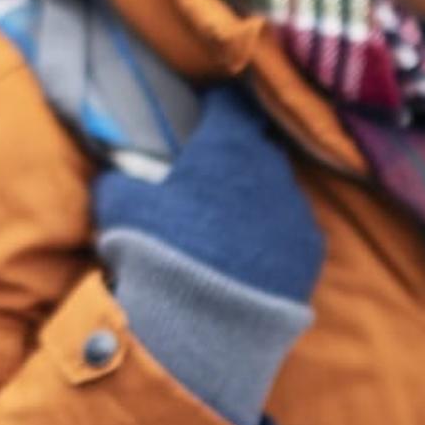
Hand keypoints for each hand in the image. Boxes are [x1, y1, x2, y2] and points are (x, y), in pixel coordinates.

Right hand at [91, 85, 325, 305]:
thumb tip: (114, 172)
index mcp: (225, 144)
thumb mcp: (120, 207)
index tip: (202, 115)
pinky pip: (292, 230)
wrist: (204, 321)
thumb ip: (118, 180)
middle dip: (237, 154)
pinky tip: (253, 257)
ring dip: (257, 197)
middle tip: (212, 175)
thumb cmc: (159, 249)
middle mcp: (269, 166)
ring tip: (230, 225)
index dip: (214, 107)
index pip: (228, 104)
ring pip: (278, 188)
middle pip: (256, 145)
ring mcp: (295, 208)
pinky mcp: (311, 249)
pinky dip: (275, 236)